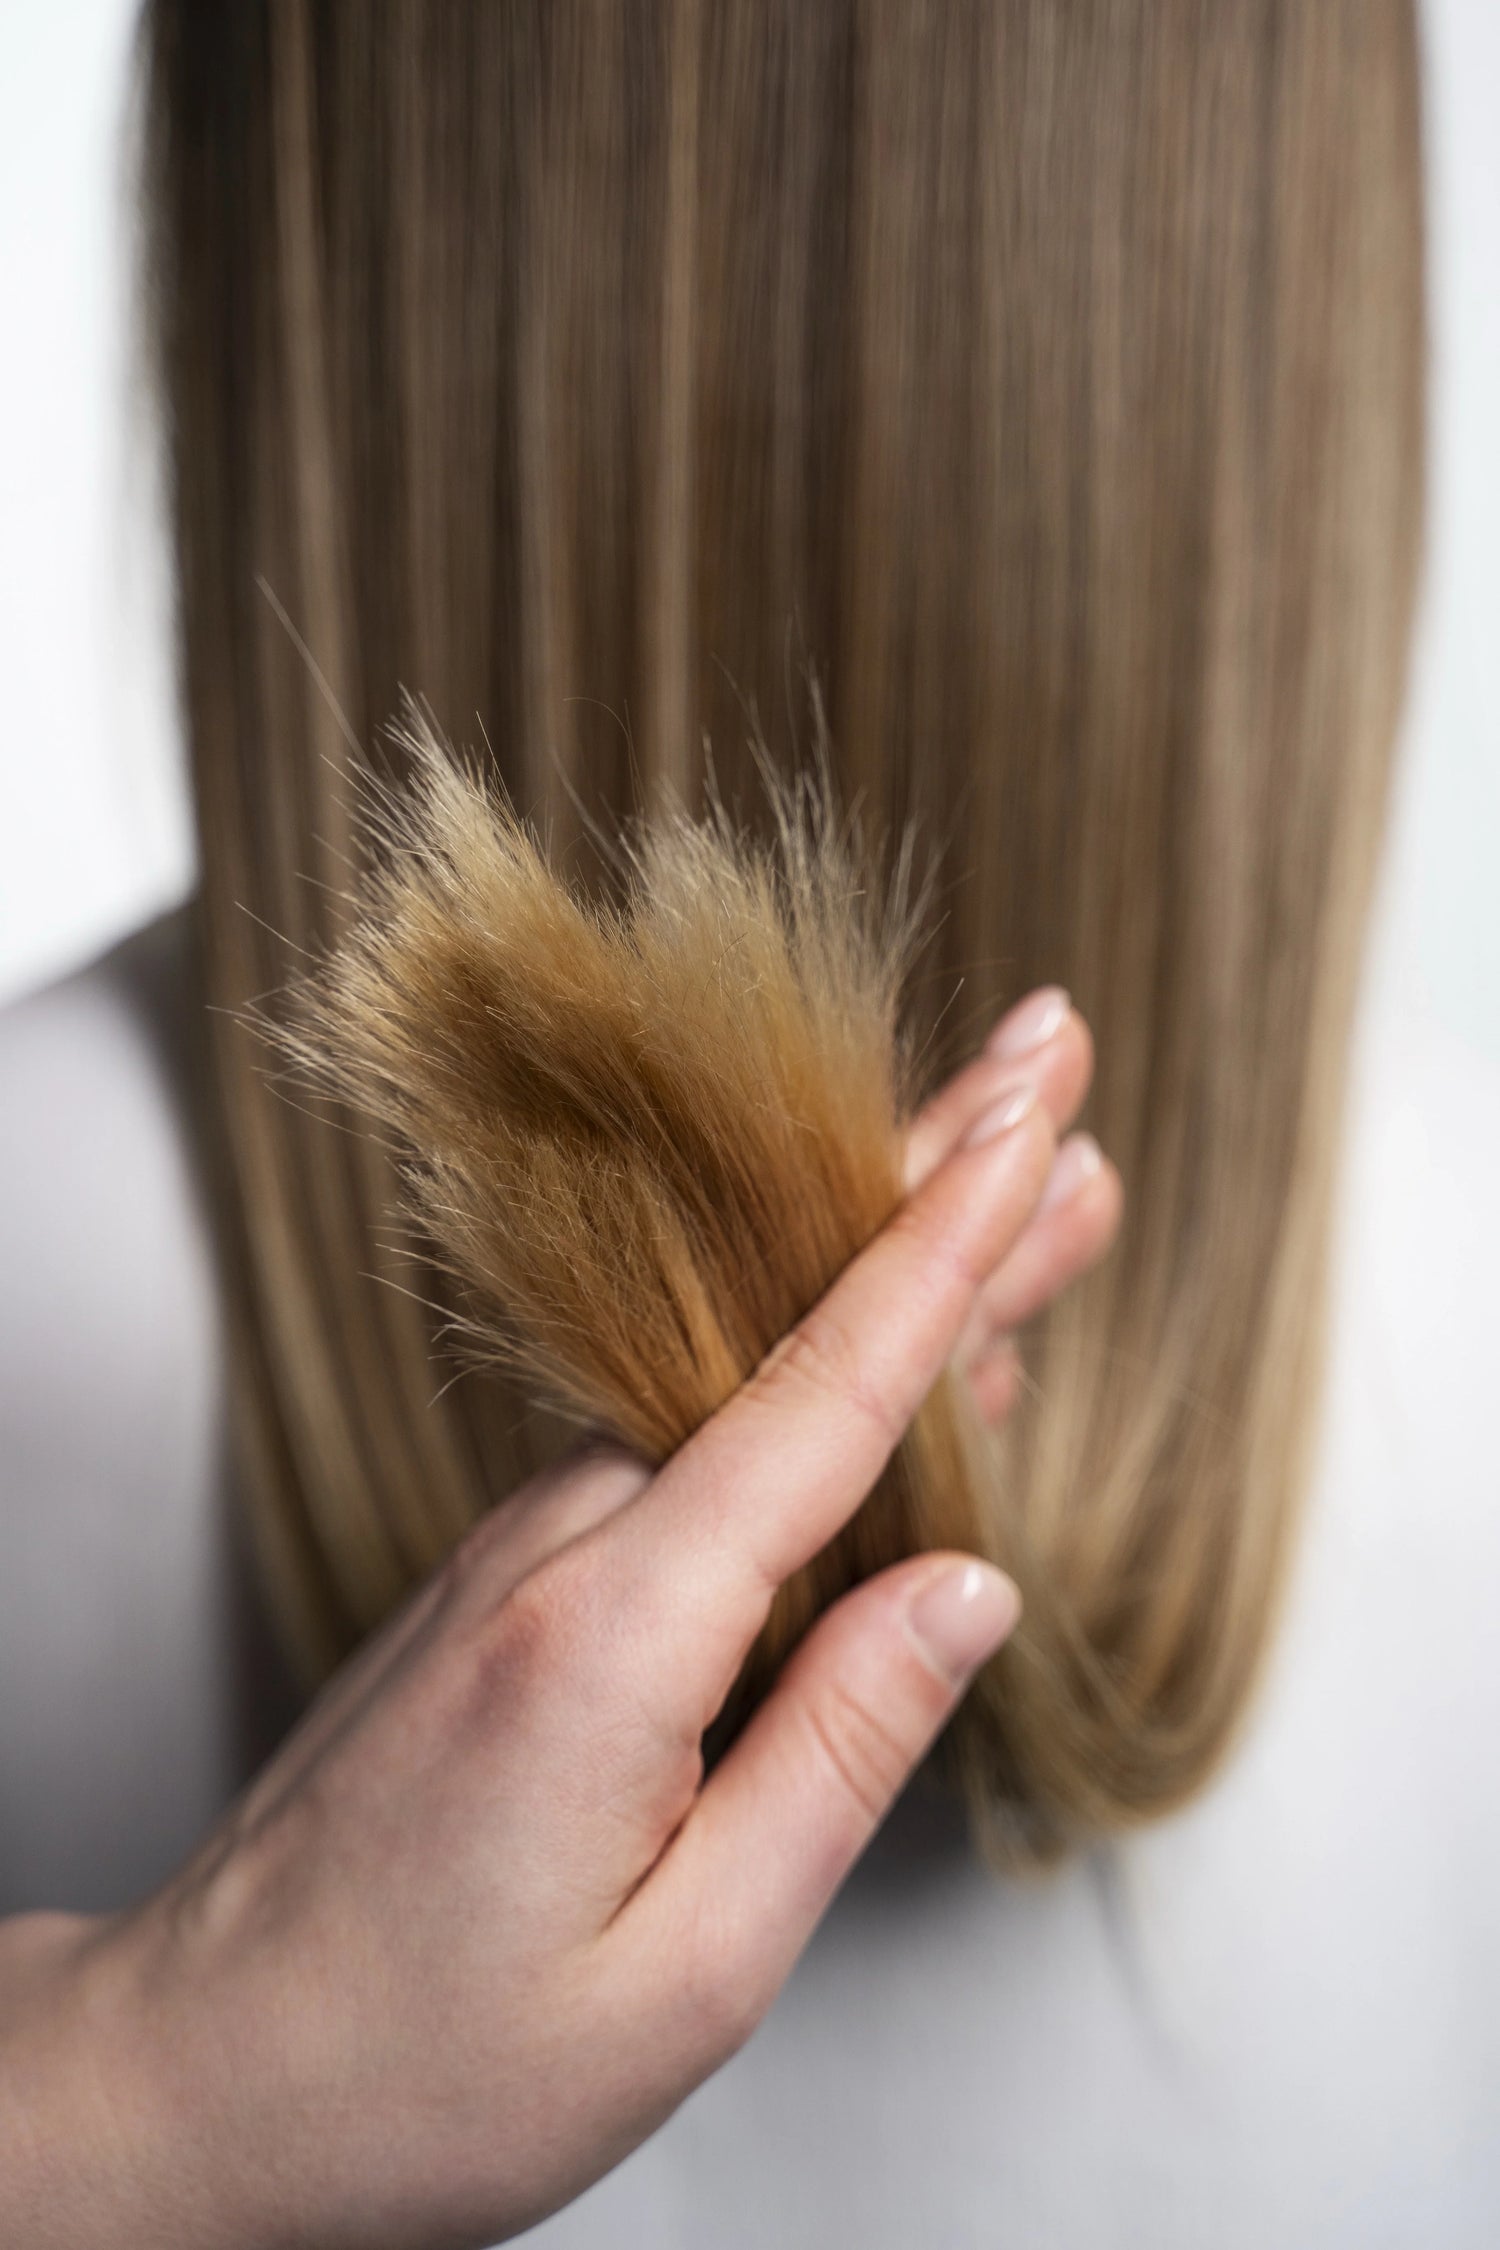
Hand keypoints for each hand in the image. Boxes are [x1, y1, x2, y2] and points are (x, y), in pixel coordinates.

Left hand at [0, 991, 1117, 2249]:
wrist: (200, 2067)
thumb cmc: (428, 2061)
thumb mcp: (684, 1968)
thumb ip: (838, 1754)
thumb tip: (967, 1584)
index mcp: (611, 1632)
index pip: (821, 1399)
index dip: (942, 1252)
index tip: (1029, 1124)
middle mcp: (559, 1546)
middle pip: (787, 1340)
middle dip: (931, 1194)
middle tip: (1049, 1065)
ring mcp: (523, 1546)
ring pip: (740, 1383)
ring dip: (882, 1282)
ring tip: (1019, 1187)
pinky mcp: (511, 1574)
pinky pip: (685, 1448)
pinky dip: (804, 1386)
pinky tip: (890, 1370)